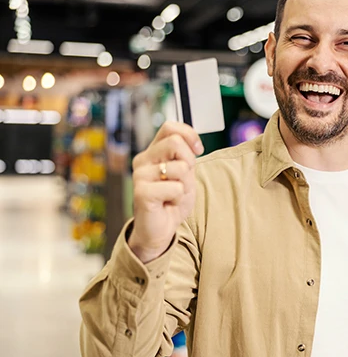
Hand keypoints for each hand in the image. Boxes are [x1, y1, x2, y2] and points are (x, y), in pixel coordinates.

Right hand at [128, 122, 203, 262]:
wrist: (160, 229)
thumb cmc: (172, 200)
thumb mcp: (185, 174)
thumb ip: (186, 156)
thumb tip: (194, 142)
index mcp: (153, 152)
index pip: (170, 127)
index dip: (189, 134)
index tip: (198, 150)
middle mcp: (143, 161)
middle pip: (176, 143)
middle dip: (189, 163)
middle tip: (184, 180)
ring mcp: (140, 176)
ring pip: (180, 167)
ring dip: (186, 185)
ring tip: (174, 195)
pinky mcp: (141, 193)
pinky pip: (176, 187)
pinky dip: (179, 198)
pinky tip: (168, 204)